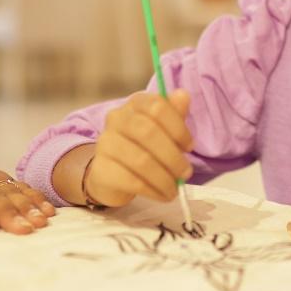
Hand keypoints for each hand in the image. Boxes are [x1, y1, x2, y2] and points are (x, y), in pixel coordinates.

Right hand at [83, 90, 193, 207]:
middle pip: (148, 132)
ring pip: (141, 160)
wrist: (111, 174)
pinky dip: (153, 190)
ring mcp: (105, 143)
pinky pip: (131, 181)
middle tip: (186, 173)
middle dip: (173, 157)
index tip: (189, 146)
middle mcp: (116, 119)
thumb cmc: (144, 147)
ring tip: (175, 189)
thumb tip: (183, 95)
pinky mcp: (101, 169)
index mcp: (135, 104)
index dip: (178, 128)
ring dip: (165, 178)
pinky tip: (162, 195)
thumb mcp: (163, 129)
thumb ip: (174, 114)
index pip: (157, 106)